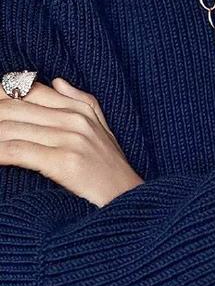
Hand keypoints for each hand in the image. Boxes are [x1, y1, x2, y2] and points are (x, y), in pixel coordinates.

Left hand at [0, 76, 143, 206]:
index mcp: (79, 109)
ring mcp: (70, 140)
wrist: (130, 203)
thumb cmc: (111, 171)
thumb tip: (56, 82)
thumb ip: (81, 101)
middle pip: (14, 106)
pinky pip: (17, 151)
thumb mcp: (102, 129)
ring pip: (11, 127)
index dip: (1, 93)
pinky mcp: (64, 162)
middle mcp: (74, 120)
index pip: (29, 89)